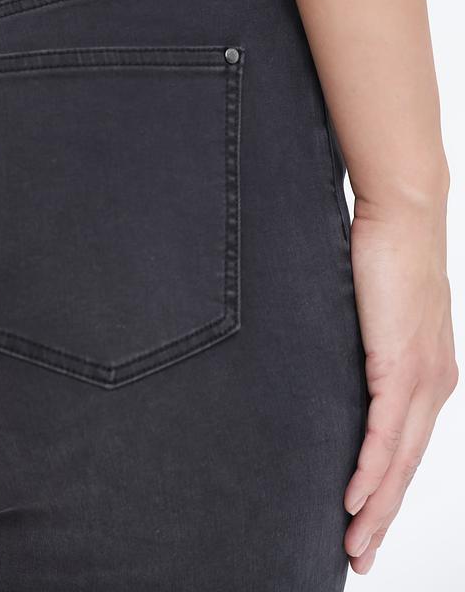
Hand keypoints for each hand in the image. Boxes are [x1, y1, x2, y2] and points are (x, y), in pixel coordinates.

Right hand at [343, 185, 457, 573]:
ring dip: (376, 508)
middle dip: (384, 518)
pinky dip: (372, 470)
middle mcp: (435, 386)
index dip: (390, 492)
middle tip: (358, 556)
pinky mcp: (402, 365)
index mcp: (430, 377)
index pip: (408, 448)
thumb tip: (337, 368)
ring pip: (399, 460)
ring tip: (353, 544)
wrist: (404, 215)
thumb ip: (367, 350)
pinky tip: (356, 499)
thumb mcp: (376, 316)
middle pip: (408, 467)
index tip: (367, 523)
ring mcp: (423, 378)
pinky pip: (385, 431)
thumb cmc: (387, 256)